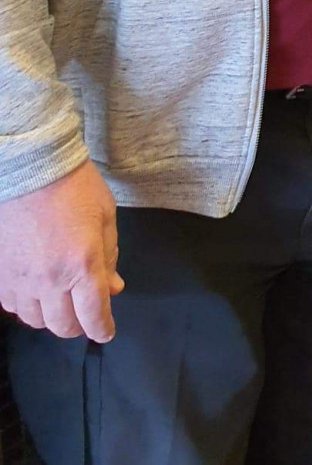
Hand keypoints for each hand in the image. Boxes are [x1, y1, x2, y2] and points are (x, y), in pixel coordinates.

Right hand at [0, 160, 123, 342]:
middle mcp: (50, 279)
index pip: (93, 315)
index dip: (102, 329)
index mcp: (82, 264)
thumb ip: (109, 256)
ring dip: (52, 317)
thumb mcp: (105, 216)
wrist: (31, 167)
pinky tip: (37, 292)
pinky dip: (28, 307)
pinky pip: (13, 307)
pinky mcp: (1, 275)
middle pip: (64, 325)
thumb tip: (113, 287)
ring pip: (36, 321)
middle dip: (80, 325)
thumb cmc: (75, 186)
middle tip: (86, 314)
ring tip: (62, 302)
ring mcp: (22, 279)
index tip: (106, 331)